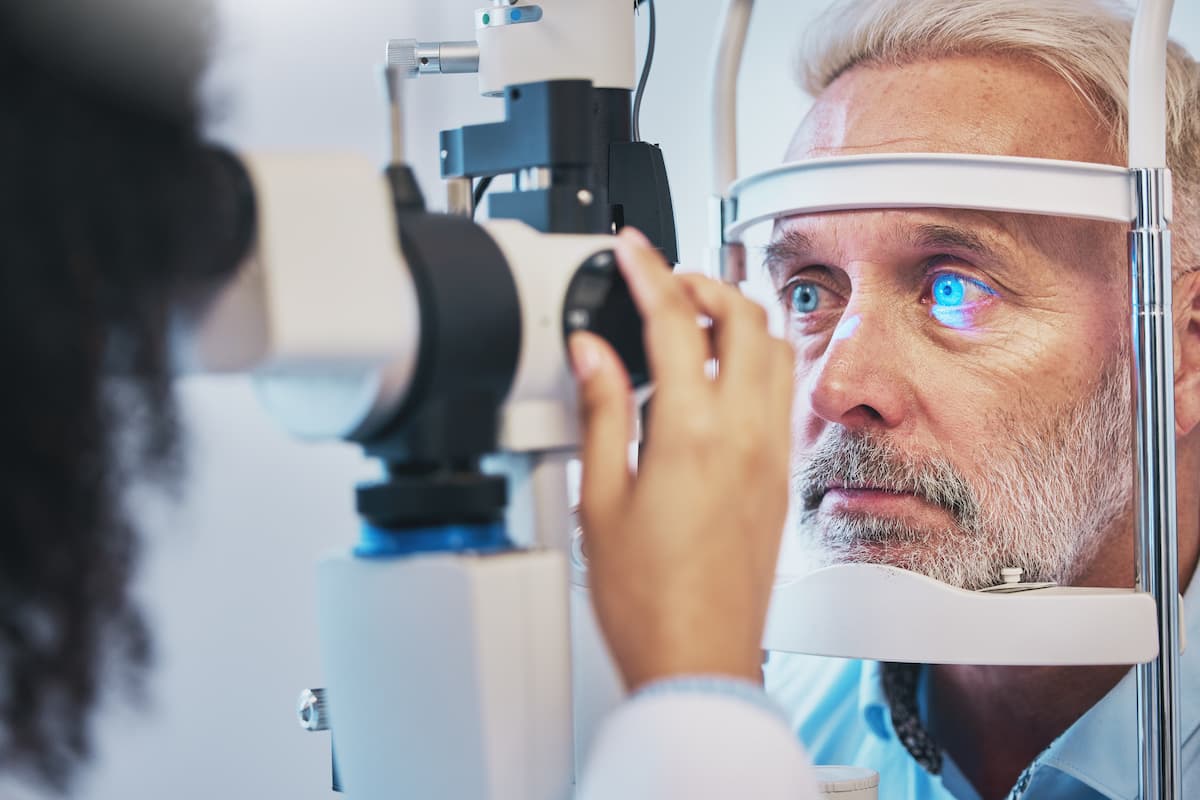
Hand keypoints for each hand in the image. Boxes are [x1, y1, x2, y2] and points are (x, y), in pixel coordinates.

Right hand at [569, 227, 795, 690]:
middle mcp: (744, 435)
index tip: (631, 249)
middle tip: (662, 280)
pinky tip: (716, 378)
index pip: (674, 320)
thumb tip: (593, 351)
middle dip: (703, 280)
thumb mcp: (601, 498)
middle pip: (742, 317)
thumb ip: (601, 410)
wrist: (699, 660)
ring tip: (690, 319)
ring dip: (736, 317)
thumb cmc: (646, 599)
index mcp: (691, 433)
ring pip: (773, 349)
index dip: (648, 270)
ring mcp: (769, 455)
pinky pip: (778, 393)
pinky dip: (752, 361)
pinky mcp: (779, 478)